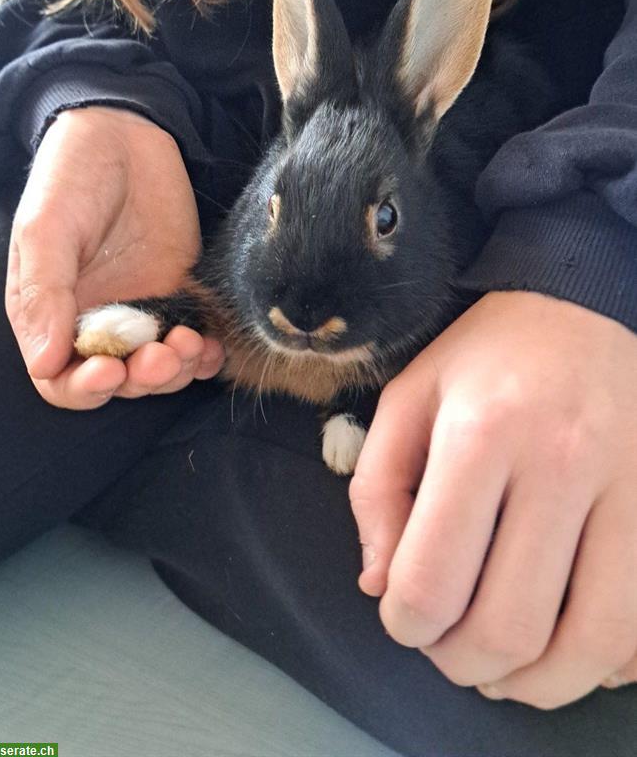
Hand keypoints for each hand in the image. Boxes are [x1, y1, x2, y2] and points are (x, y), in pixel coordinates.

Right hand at [6, 107, 223, 408]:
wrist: (125, 129)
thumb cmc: (71, 175)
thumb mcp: (46, 229)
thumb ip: (45, 294)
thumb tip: (45, 363)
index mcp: (52, 312)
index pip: (61, 379)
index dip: (85, 387)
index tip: (112, 370)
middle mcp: (96, 319)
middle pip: (118, 381)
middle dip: (141, 379)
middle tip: (164, 355)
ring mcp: (141, 307)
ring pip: (159, 369)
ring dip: (177, 371)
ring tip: (191, 344)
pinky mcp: (179, 291)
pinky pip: (194, 340)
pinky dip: (206, 355)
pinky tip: (215, 348)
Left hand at [350, 291, 636, 706]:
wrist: (583, 306)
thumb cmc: (487, 356)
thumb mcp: (409, 396)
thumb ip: (377, 489)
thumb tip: (379, 585)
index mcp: (482, 432)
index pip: (432, 581)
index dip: (405, 624)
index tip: (403, 613)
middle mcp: (561, 462)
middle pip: (510, 627)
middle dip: (462, 663)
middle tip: (448, 646)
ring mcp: (628, 487)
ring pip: (591, 644)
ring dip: (536, 683)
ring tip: (503, 665)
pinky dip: (602, 660)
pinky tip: (564, 639)